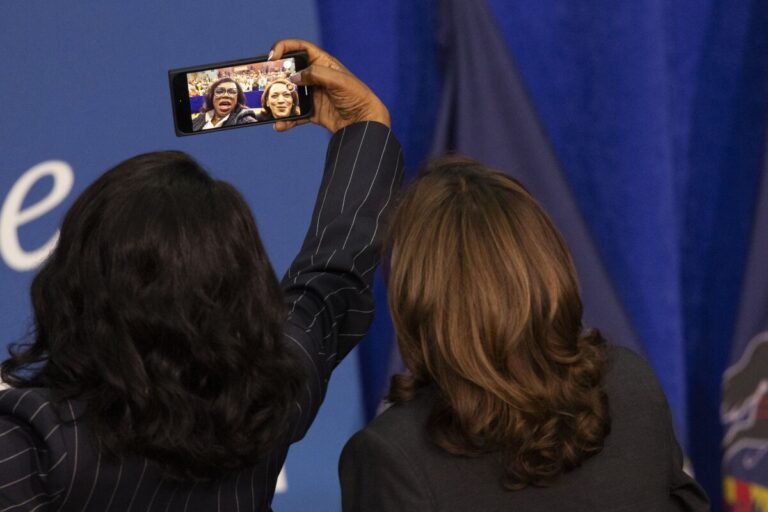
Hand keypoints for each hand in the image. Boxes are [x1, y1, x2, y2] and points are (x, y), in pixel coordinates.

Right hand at [269, 39, 389, 132]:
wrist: (365, 123)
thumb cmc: (357, 97)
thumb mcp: (338, 81)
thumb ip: (315, 74)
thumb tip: (293, 78)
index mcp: (323, 63)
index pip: (300, 48)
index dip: (284, 48)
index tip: (273, 57)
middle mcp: (316, 77)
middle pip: (290, 71)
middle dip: (276, 76)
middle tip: (265, 82)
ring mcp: (314, 95)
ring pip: (290, 94)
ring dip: (278, 100)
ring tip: (270, 106)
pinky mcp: (313, 112)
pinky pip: (295, 115)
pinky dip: (287, 120)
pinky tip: (280, 125)